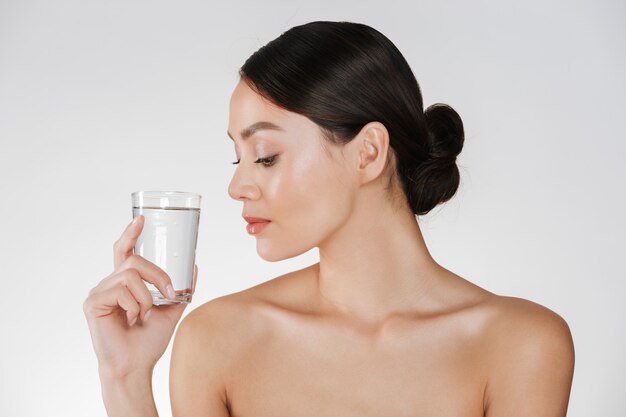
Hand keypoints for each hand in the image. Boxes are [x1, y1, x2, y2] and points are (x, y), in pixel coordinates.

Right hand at [83, 215, 197, 377]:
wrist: (136, 366)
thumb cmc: (149, 341)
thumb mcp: (172, 310)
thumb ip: (181, 289)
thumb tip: (194, 267)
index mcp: (124, 284)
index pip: (124, 252)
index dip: (130, 234)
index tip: (141, 219)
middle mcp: (109, 284)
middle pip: (134, 259)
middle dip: (157, 273)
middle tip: (169, 291)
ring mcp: (99, 292)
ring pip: (130, 274)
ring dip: (147, 295)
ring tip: (145, 314)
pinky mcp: (92, 303)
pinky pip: (121, 290)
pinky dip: (135, 305)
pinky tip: (132, 320)